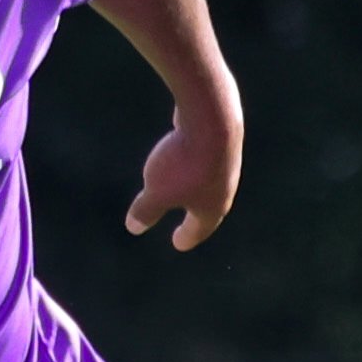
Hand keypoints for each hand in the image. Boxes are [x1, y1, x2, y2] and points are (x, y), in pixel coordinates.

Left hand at [125, 100, 241, 250]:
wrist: (211, 118)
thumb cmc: (184, 163)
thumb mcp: (157, 191)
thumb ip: (146, 210)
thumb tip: (134, 227)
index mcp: (212, 207)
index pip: (199, 229)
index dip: (187, 237)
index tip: (178, 243)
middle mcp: (225, 187)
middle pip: (211, 207)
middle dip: (199, 215)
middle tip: (192, 222)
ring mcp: (227, 162)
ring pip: (212, 180)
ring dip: (200, 188)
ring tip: (190, 189)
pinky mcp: (223, 139)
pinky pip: (208, 158)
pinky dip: (198, 163)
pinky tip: (190, 157)